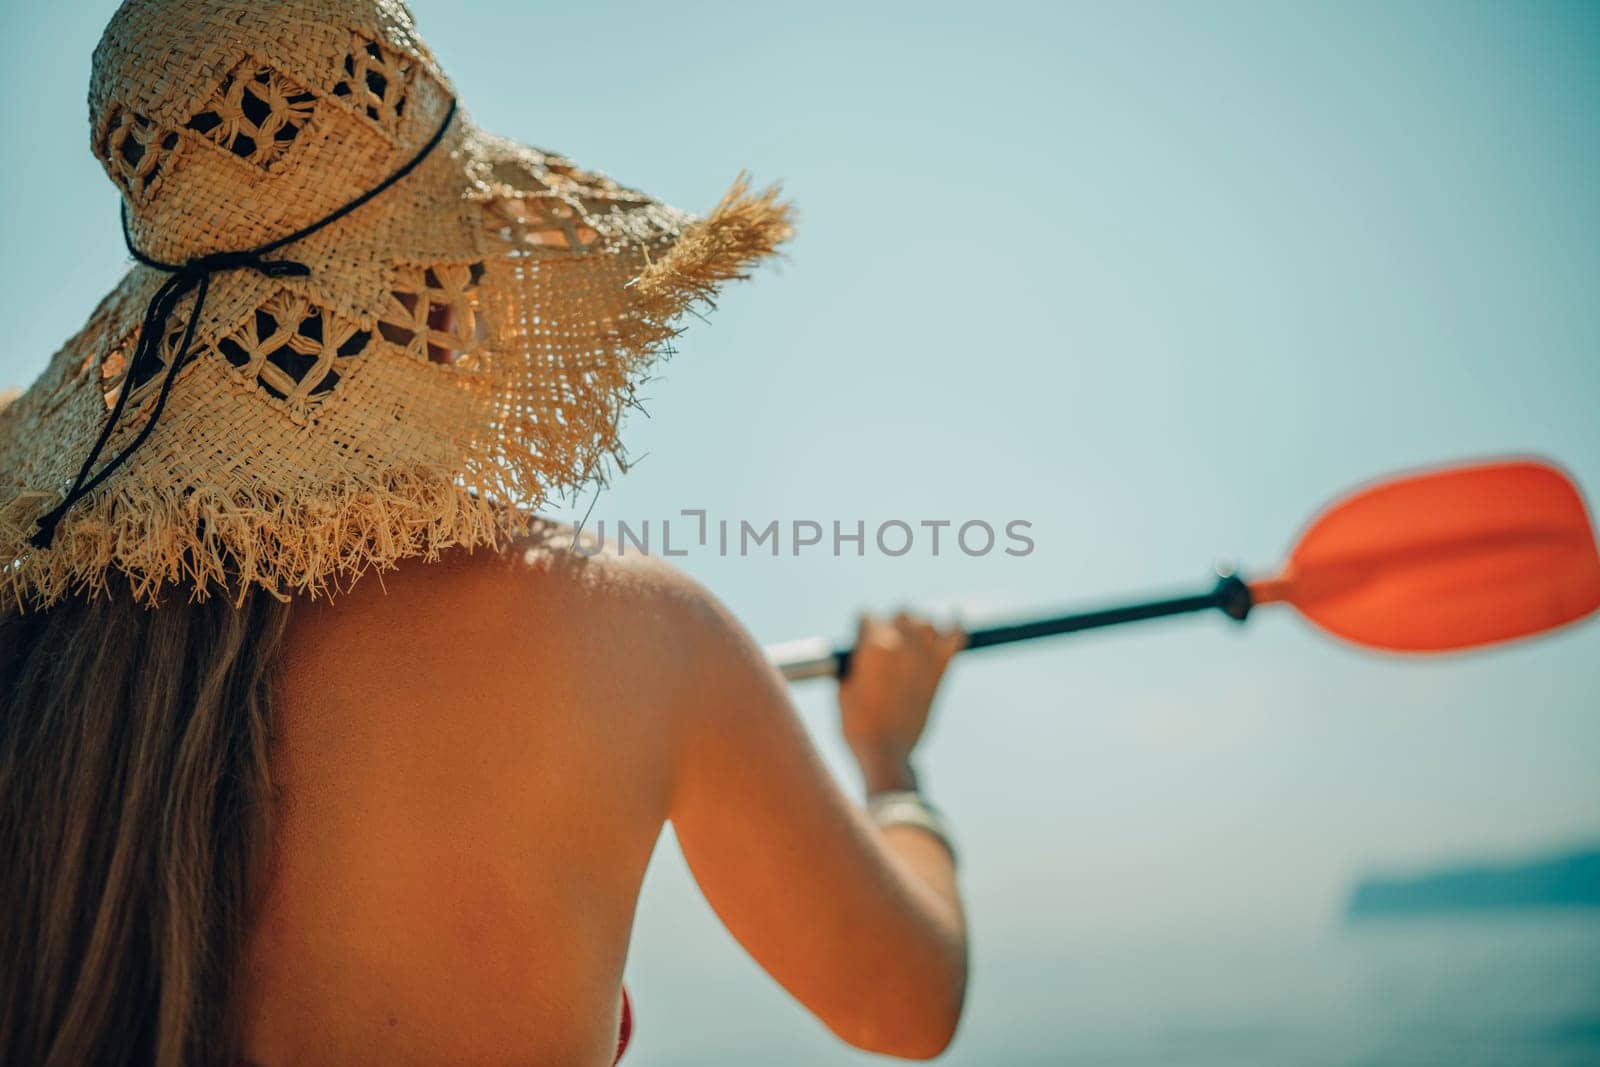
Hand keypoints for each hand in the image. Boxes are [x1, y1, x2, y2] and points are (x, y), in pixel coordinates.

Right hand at [838, 612, 963, 793]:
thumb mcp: (843, 688)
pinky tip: (954, 618)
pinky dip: (956, 625)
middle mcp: (902, 644)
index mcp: (874, 646)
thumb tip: (861, 651)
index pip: (867, 616)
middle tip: (886, 642)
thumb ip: (853, 662)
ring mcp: (925, 656)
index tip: (861, 640)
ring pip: (926, 622)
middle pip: (900, 613)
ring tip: (911, 639)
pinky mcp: (941, 670)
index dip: (862, 628)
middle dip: (891, 623)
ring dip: (918, 626)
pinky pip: (956, 637)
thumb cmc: (858, 725)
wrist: (887, 752)